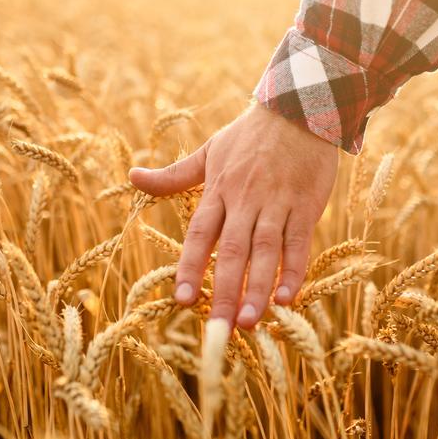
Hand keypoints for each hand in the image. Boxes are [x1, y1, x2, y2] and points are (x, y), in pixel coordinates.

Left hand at [129, 102, 338, 328]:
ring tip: (248, 322)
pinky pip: (299, 243)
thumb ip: (173, 174)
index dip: (191, 266)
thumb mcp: (208, 151)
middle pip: (232, 252)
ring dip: (257, 289)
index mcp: (219, 190)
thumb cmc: (250, 135)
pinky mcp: (306, 206)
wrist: (300, 109)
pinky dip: (293, 271)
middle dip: (224, 292)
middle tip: (218, 329)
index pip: (200, 234)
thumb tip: (132, 176)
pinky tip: (286, 298)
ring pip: (265, 252)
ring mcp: (277, 204)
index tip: (182, 299)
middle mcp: (246, 200)